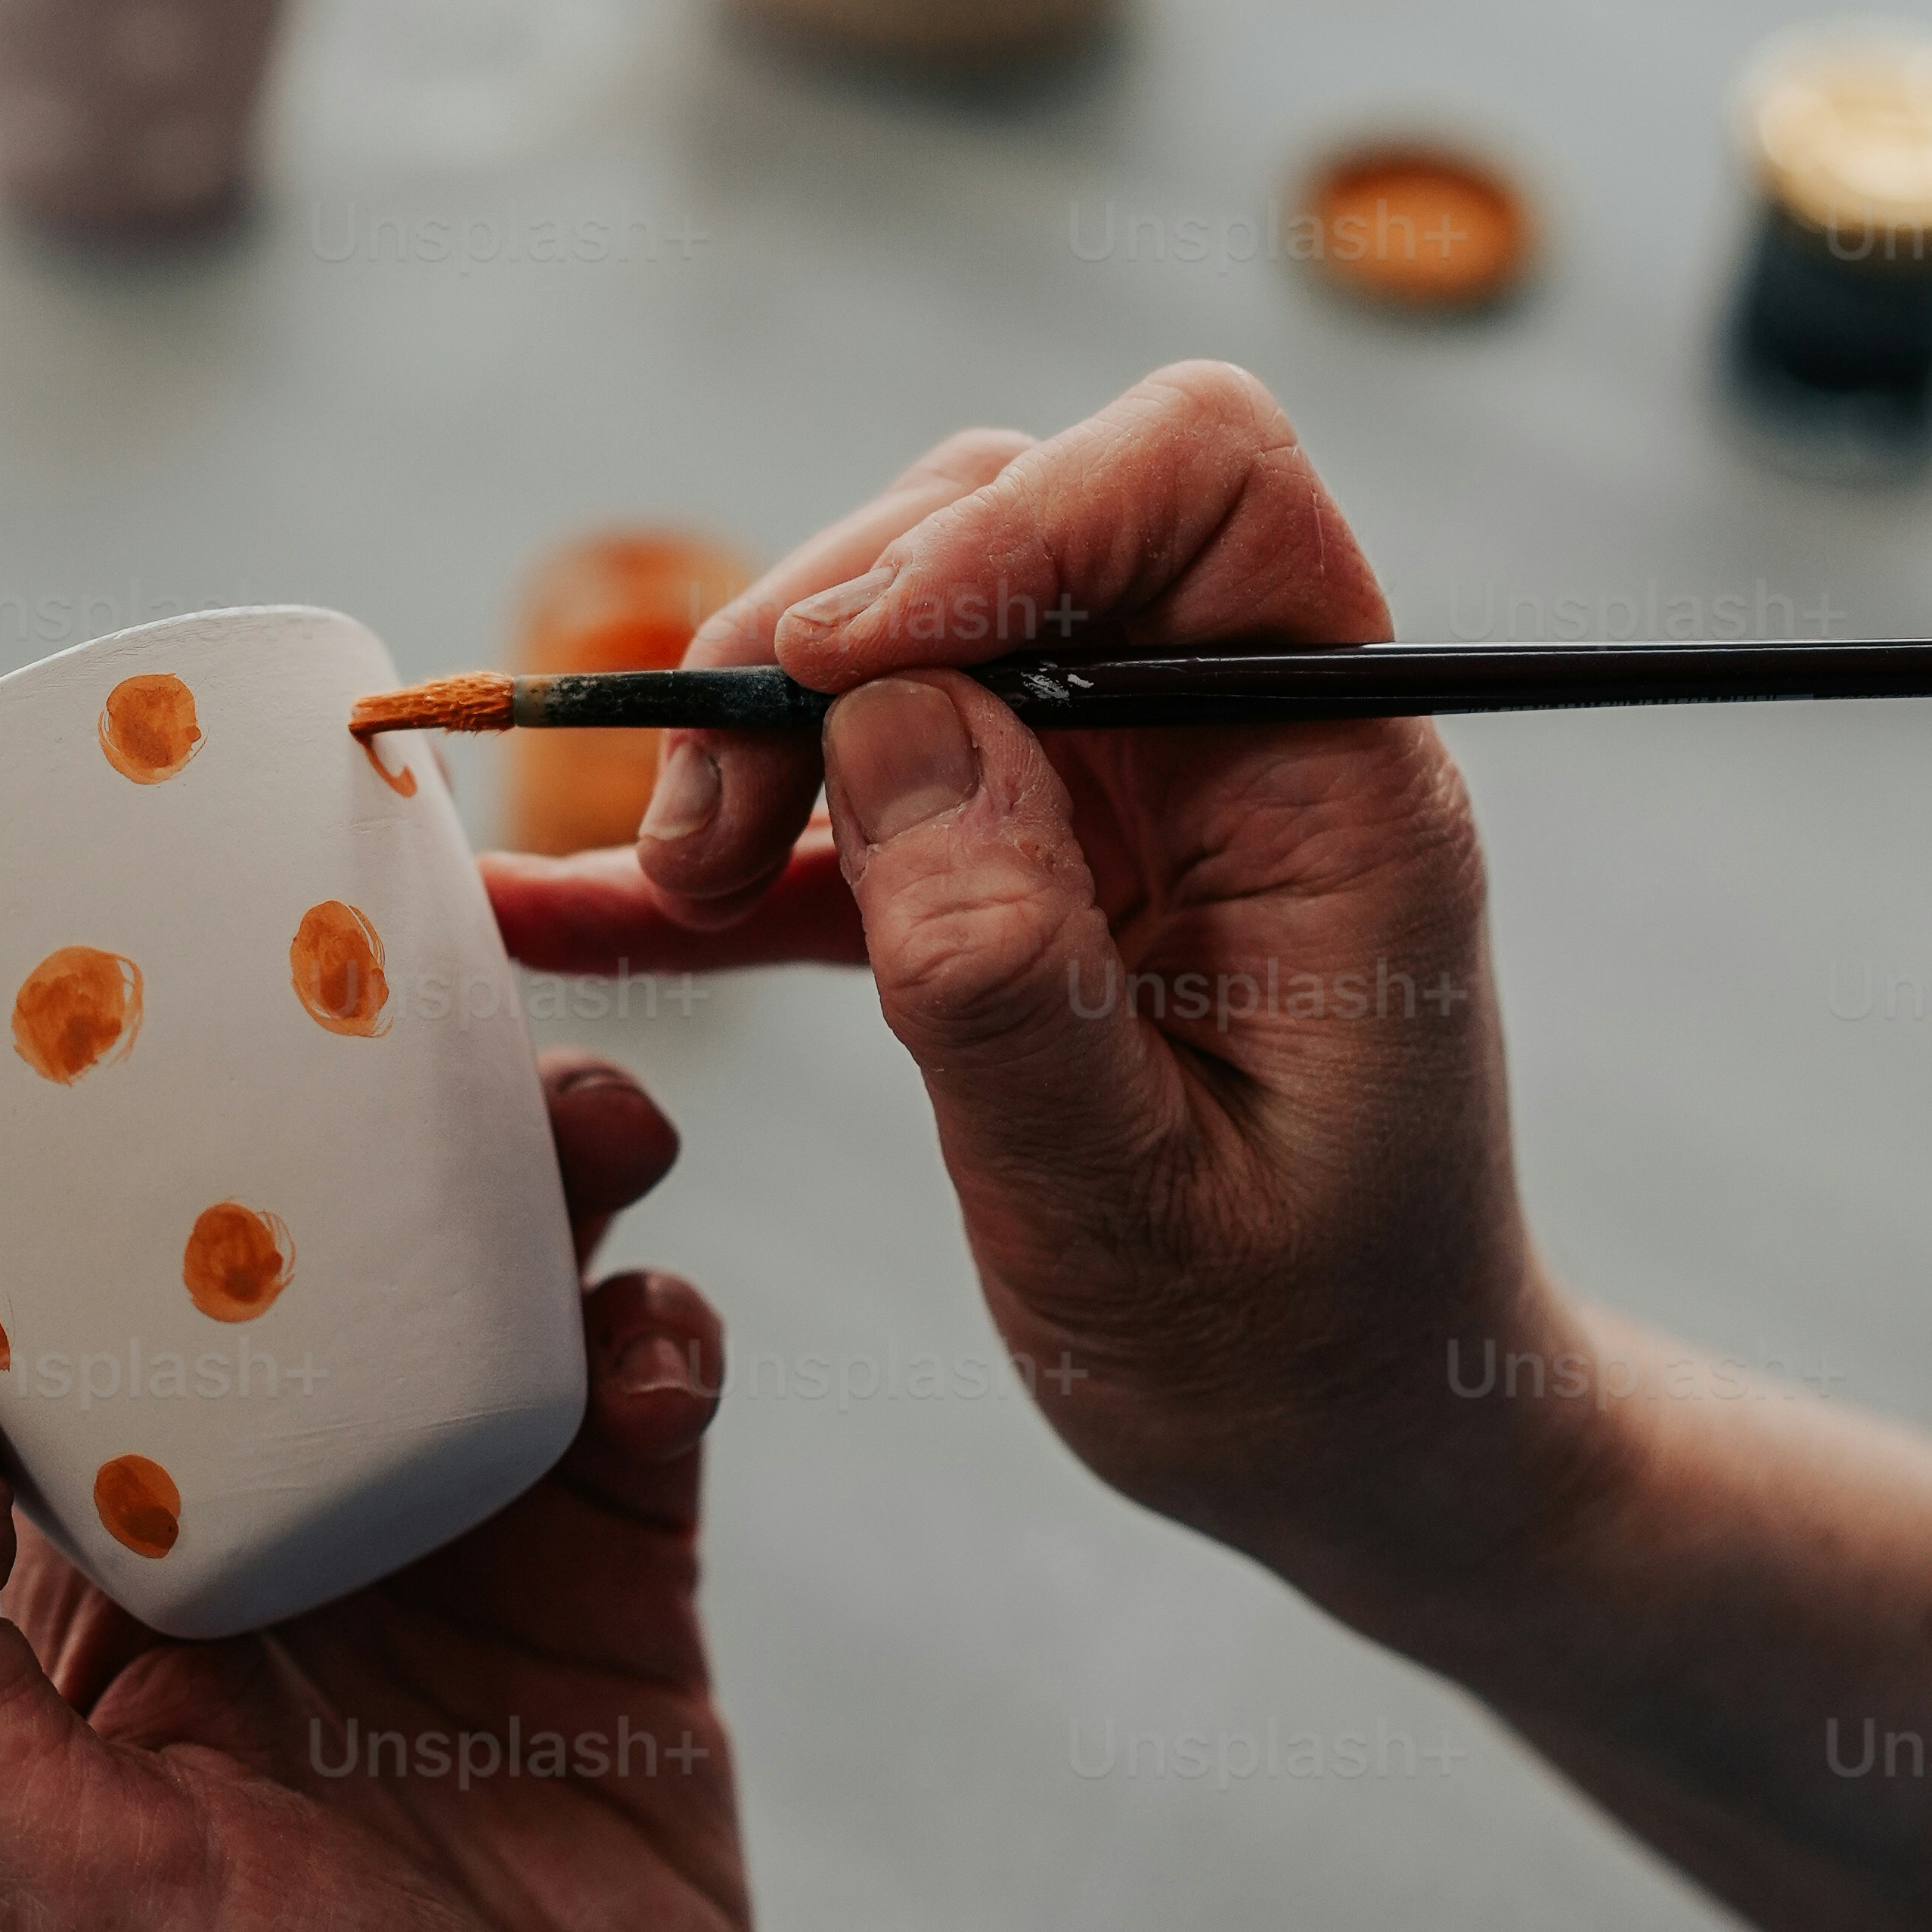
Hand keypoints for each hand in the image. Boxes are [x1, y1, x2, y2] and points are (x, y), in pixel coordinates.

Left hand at [0, 1060, 750, 1931]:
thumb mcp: (39, 1893)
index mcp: (94, 1604)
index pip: (55, 1337)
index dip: (63, 1178)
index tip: (95, 1011)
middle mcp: (267, 1556)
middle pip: (292, 1277)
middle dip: (340, 1136)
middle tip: (411, 1022)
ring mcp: (452, 1567)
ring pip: (475, 1307)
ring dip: (523, 1192)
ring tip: (582, 1124)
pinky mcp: (613, 1605)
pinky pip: (633, 1410)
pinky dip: (654, 1336)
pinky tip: (659, 1329)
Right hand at [488, 369, 1591, 1611]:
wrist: (1359, 1451)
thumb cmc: (1300, 1355)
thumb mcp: (1142, 1210)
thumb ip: (1014, 974)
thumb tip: (889, 724)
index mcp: (1328, 779)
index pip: (1200, 480)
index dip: (1006, 521)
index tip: (835, 669)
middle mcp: (1231, 742)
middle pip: (1006, 523)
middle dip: (822, 635)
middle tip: (706, 838)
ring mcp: (1122, 799)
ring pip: (909, 635)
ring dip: (758, 730)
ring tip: (673, 889)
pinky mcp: (1020, 878)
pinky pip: (853, 798)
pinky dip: (722, 844)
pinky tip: (572, 912)